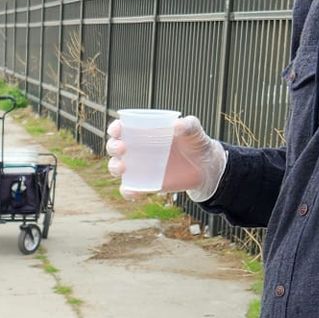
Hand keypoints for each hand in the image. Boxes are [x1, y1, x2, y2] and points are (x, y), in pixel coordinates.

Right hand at [105, 114, 227, 201]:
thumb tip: (177, 125)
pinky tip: (132, 192)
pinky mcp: (145, 184)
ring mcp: (140, 167)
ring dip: (114, 167)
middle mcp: (137, 149)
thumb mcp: (195, 131)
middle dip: (112, 147)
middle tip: (122, 148)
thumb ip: (189, 125)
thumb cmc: (196, 144)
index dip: (115, 128)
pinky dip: (128, 192)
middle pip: (115, 147)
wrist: (205, 168)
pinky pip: (130, 189)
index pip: (123, 128)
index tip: (118, 130)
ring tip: (122, 169)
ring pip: (117, 167)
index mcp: (144, 132)